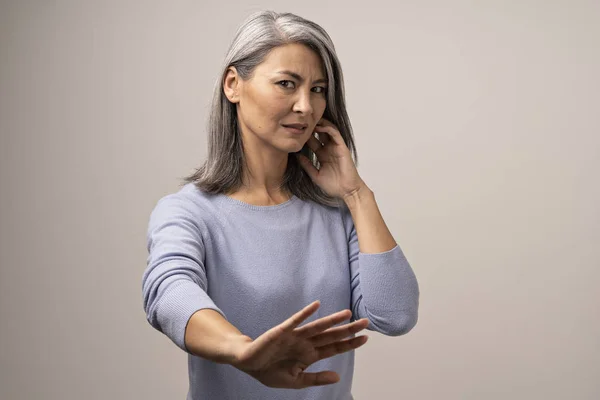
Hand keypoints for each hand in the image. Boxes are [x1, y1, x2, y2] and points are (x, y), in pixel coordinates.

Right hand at [229, 300, 368, 388]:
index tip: (365, 338)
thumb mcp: (296, 381)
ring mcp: (295, 336)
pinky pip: (295, 321)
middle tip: (366, 322)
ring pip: (317, 327)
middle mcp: (306, 343)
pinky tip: (316, 305)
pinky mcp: (282, 331)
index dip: (349, 343)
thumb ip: (316, 378)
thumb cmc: (271, 371)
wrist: (249, 365)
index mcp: (310, 355)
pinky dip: (305, 313)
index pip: (334, 347)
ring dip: (332, 320)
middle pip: (331, 335)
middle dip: (348, 329)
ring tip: (347, 314)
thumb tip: (338, 377)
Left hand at [296, 118, 366, 198]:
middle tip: (301, 121)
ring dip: (319, 124)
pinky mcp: (342, 147)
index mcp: (322, 155)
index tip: (294, 132)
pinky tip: (319, 127)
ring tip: (309, 120)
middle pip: (319, 133)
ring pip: (327, 130)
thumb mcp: (315, 175)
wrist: (346, 191)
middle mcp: (328, 149)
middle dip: (311, 127)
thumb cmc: (333, 185)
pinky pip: (335, 134)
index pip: (312, 142)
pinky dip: (327, 128)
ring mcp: (335, 147)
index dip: (304, 136)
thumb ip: (307, 165)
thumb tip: (296, 156)